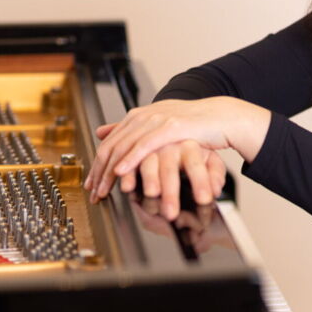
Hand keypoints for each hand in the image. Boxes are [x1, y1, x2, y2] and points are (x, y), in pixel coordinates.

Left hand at [84, 97, 268, 215]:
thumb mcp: (157, 125)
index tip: (91, 185)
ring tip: (104, 191)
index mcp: (137, 116)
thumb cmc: (192, 125)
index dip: (97, 166)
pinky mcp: (170, 127)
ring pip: (124, 148)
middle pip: (112, 147)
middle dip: (99, 173)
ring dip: (110, 173)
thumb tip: (100, 131)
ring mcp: (155, 121)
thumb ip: (130, 129)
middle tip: (93, 194)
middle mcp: (142, 117)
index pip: (109, 143)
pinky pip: (144, 146)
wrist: (220, 117)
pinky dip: (130, 160)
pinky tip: (121, 173)